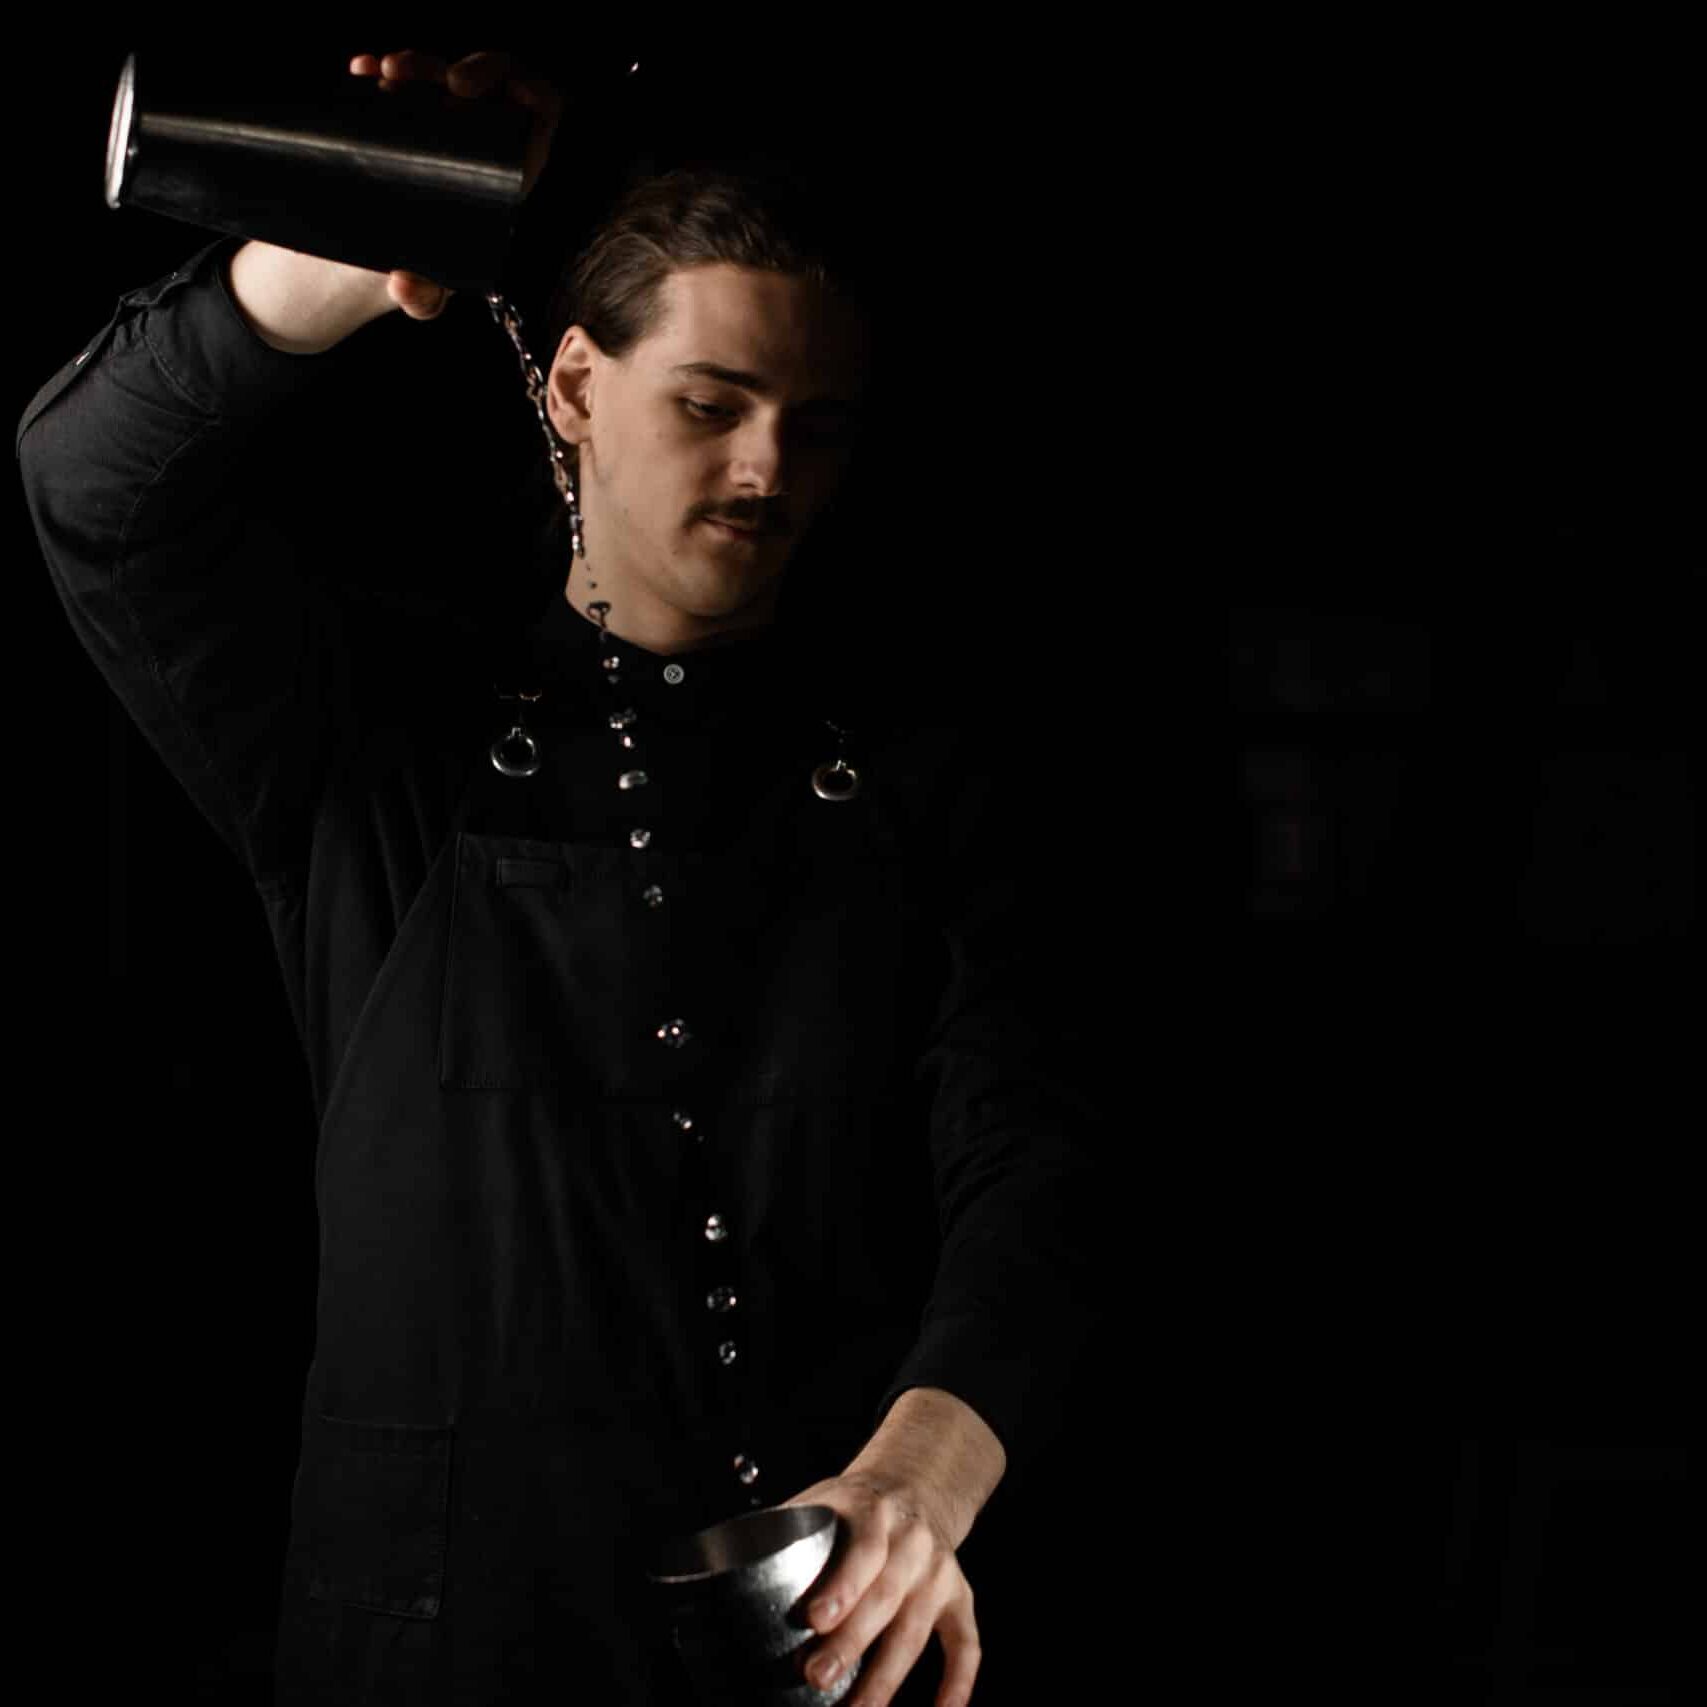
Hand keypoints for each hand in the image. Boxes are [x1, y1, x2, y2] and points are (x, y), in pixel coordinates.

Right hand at [347, 50, 564, 318]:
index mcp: (513, 177)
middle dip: (451, 68)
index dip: (524, 88)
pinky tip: (359, 69)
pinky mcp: (413, 115)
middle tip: (410, 80)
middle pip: (489, 83)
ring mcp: (449, 124)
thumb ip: (422, 299)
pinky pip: (405, 80)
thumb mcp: (426, 296)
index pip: (541, 114)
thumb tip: (402, 284)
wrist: (389, 268)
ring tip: (380, 73)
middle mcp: (486, 142)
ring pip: (444, 74)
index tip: (470, 92)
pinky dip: (381, 69)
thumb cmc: (429, 279)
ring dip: (416, 65)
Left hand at [778, 1472, 981, 1706]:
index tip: (813, 1619)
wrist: (918, 1486)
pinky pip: (966, 1645)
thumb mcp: (824, 1499)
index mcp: (875, 1514)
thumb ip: (785, 1529)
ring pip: (917, 1631)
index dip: (842, 1586)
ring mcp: (939, 1573)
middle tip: (817, 1677)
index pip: (863, 1550)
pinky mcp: (959, 1599)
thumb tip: (718, 1569)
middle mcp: (913, 1543)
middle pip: (885, 1598)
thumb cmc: (855, 1507)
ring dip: (887, 1678)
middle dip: (852, 1642)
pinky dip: (958, 1683)